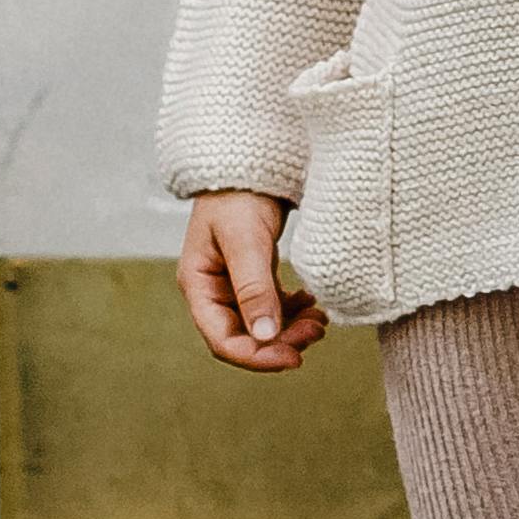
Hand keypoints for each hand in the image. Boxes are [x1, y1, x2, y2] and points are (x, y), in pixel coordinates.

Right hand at [181, 189, 317, 370]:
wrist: (251, 160)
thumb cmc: (239, 194)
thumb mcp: (245, 240)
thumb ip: (254, 288)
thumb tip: (265, 337)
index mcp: (198, 284)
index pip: (222, 339)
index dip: (257, 356)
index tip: (294, 358)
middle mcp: (213, 289)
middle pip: (244, 336)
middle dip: (279, 342)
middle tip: (316, 333)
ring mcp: (233, 283)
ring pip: (261, 324)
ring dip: (290, 329)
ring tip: (320, 321)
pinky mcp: (254, 275)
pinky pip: (272, 307)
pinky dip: (293, 312)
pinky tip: (313, 305)